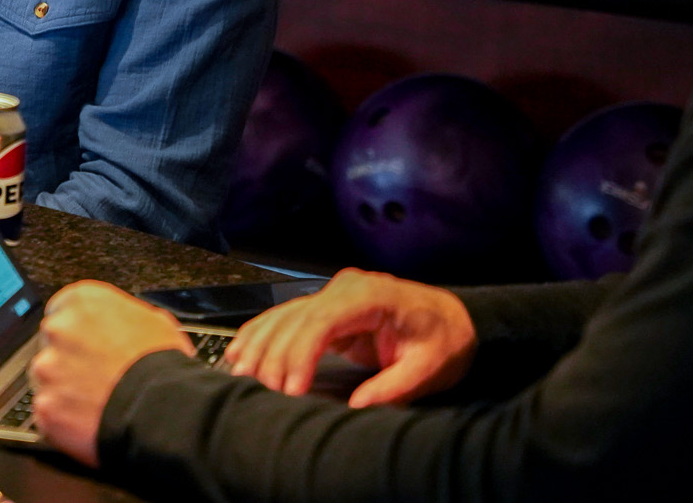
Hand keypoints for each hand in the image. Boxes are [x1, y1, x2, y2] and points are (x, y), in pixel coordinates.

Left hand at [31, 281, 192, 465]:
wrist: (161, 411)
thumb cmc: (162, 366)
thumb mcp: (155, 322)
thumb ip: (125, 318)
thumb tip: (127, 326)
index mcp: (82, 302)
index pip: (63, 310)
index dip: (78, 331)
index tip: (86, 345)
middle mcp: (58, 329)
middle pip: (52, 344)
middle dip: (68, 360)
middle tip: (95, 377)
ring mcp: (47, 368)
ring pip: (47, 379)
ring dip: (64, 389)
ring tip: (95, 402)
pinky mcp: (45, 405)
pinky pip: (48, 412)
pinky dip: (63, 419)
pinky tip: (89, 422)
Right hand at [223, 267, 476, 406]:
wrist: (451, 318)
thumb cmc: (443, 338)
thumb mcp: (429, 367)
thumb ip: (395, 386)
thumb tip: (358, 405)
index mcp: (370, 295)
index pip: (321, 319)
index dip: (300, 353)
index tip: (291, 387)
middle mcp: (345, 288)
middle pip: (295, 318)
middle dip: (274, 355)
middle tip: (263, 390)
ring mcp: (332, 295)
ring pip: (283, 315)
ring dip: (259, 344)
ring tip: (241, 373)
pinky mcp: (325, 308)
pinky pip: (285, 317)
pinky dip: (261, 333)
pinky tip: (241, 349)